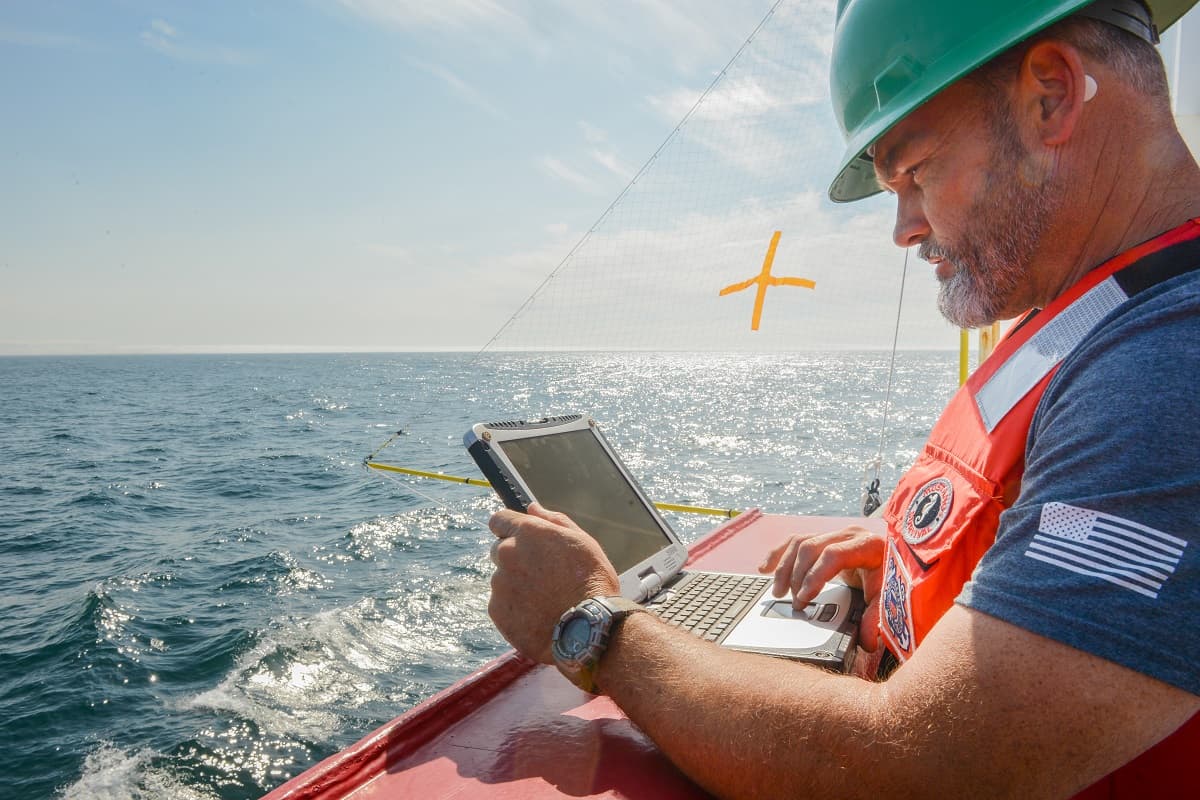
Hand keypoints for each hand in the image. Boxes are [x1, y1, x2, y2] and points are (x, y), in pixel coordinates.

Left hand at [488, 502, 620, 663]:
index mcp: (527, 533)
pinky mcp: (497, 611)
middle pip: (499, 550)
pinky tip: (539, 615)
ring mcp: (499, 584)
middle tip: (542, 575)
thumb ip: (553, 520)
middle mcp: (507, 554)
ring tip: (546, 600)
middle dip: (515, 559)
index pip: (498, 520)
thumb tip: (532, 508)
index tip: (521, 540)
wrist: (588, 629)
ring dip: (516, 586)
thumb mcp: (582, 542)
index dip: (509, 529)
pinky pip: (501, 605)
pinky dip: (515, 609)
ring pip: (502, 580)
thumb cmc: (592, 581)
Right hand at [758, 525, 884, 650]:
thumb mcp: (889, 599)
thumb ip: (877, 619)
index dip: (814, 577)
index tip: (803, 600)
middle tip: (792, 603)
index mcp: (867, 545)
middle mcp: (849, 534)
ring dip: (784, 567)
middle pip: (811, 547)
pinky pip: (796, 540)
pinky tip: (765, 568)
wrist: (898, 563)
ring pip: (800, 542)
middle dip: (796, 575)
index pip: (833, 555)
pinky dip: (779, 554)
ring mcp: (835, 533)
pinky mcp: (824, 538)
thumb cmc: (893, 580)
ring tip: (777, 592)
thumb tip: (867, 642)